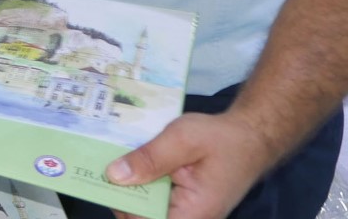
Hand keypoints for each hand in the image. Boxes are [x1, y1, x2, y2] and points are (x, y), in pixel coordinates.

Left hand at [105, 110, 277, 218]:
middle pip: (141, 215)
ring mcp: (183, 211)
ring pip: (144, 204)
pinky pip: (151, 194)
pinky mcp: (178, 199)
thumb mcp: (183, 139)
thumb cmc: (221, 139)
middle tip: (97, 162)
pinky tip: (126, 158)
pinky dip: (139, 177)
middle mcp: (186, 218)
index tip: (100, 178)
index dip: (121, 204)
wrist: (249, 136)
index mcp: (192, 214)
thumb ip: (150, 158)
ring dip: (127, 182)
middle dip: (120, 191)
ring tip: (106, 157)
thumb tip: (114, 175)